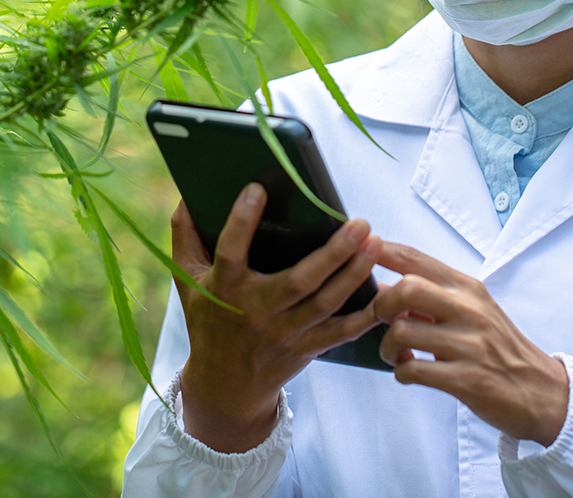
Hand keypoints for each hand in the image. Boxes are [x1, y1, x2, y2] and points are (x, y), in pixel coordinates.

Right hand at [173, 183, 382, 452]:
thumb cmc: (208, 319)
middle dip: (332, 253)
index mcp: (224, 288)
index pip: (231, 250)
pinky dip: (366, 316)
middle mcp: (257, 311)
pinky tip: (388, 293)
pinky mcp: (307, 348)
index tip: (258, 188)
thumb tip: (186, 194)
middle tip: (358, 223)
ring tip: (375, 242)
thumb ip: (184, 237)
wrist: (224, 385)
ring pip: (326, 303)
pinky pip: (341, 333)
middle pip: (298, 281)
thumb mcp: (186, 281)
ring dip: (354, 274)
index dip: (241, 220)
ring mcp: (285, 332)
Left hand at [374, 243, 568, 446]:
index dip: (379, 251)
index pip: (415, 259)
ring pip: (404, 331)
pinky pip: (414, 370)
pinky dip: (401, 372)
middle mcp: (469, 310)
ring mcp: (470, 345)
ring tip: (395, 354)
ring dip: (387, 346)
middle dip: (381, 305)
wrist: (540, 390)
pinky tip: (409, 372)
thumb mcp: (471, 310)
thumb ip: (431, 296)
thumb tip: (382, 284)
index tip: (355, 250)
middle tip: (383, 322)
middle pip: (407, 288)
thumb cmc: (498, 348)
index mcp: (466, 288)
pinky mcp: (468, 379)